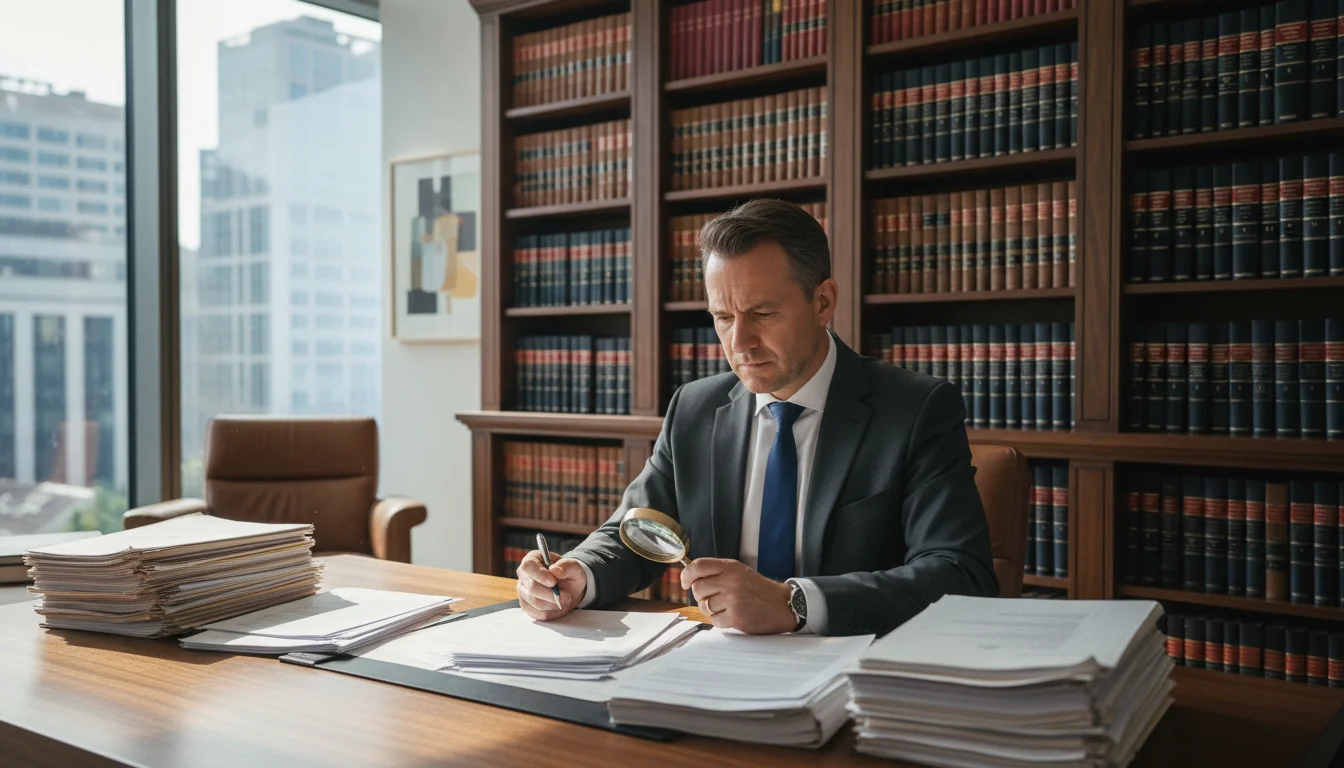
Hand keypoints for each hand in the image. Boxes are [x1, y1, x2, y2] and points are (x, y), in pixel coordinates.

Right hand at [516, 550, 587, 620]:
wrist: (569, 588)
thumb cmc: (568, 575)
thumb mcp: (574, 567)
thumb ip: (567, 566)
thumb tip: (554, 570)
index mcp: (532, 559)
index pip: (528, 566)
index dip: (540, 575)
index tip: (553, 582)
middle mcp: (524, 575)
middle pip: (532, 587)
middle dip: (551, 594)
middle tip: (566, 595)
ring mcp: (522, 591)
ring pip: (535, 602)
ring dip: (553, 603)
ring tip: (564, 599)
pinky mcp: (526, 606)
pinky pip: (537, 613)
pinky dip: (551, 612)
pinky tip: (557, 605)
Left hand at [680, 558, 795, 634]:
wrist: (781, 605)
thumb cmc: (757, 589)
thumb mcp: (738, 572)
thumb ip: (717, 572)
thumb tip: (689, 577)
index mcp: (730, 567)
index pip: (698, 566)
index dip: (686, 575)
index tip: (685, 583)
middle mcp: (730, 581)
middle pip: (697, 588)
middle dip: (701, 596)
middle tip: (712, 598)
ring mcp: (733, 599)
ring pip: (704, 606)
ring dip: (710, 610)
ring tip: (725, 607)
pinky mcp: (736, 617)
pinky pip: (714, 621)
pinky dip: (720, 621)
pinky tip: (732, 616)